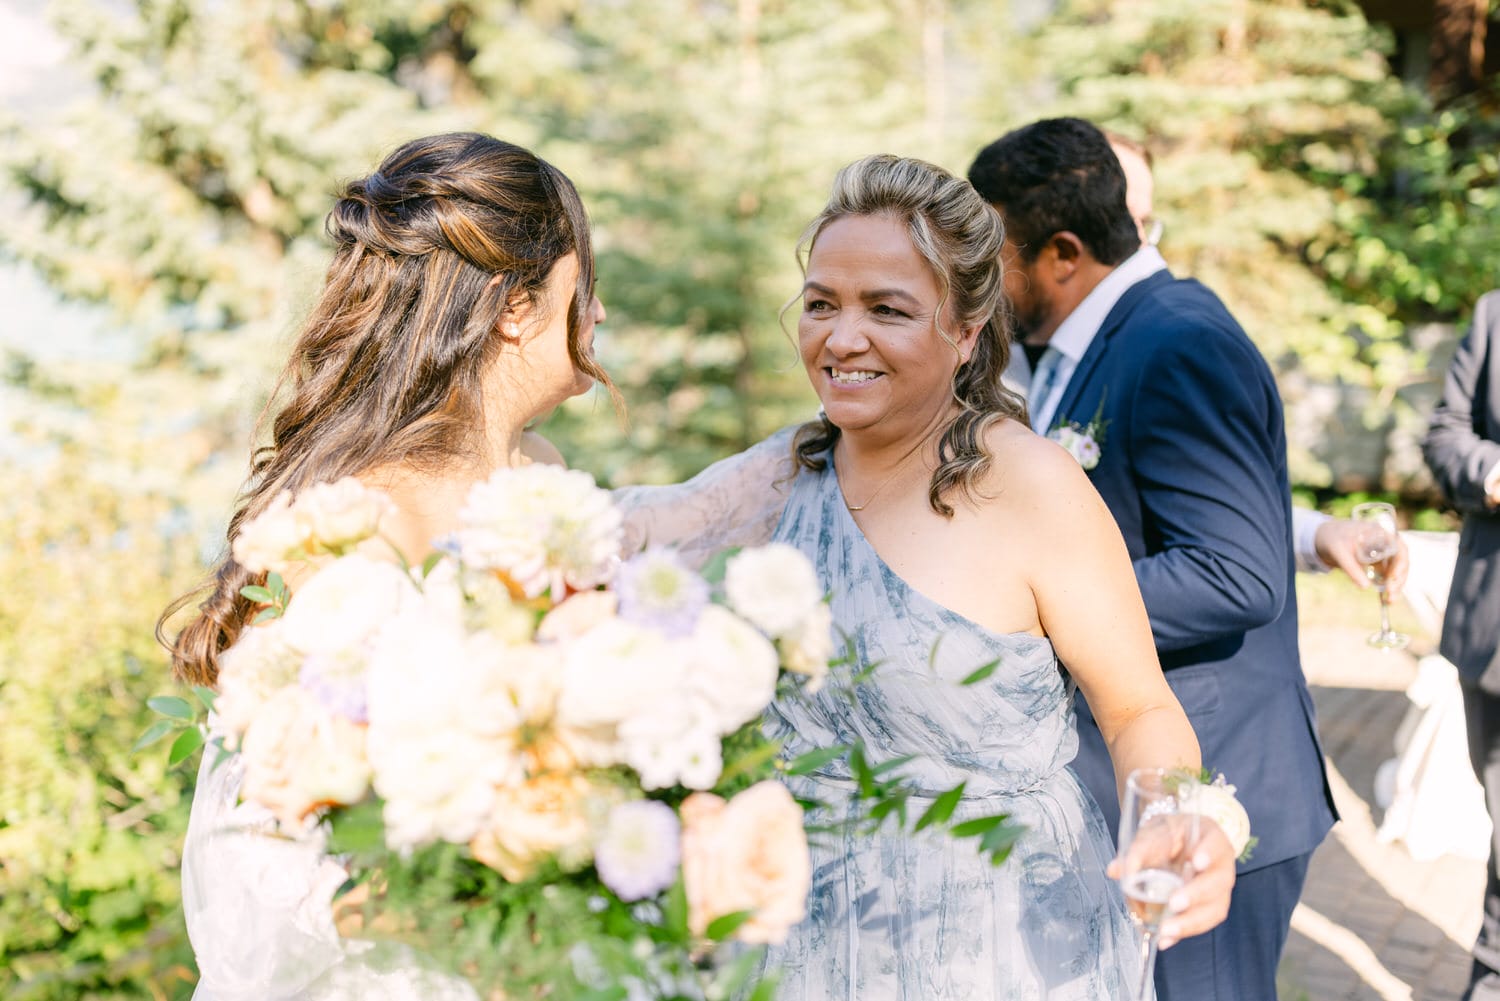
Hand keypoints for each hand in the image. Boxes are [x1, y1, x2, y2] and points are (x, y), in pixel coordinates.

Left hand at [1108, 816, 1235, 948]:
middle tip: (1175, 903)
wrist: (1176, 842)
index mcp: (1210, 836)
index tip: (1196, 862)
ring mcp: (1219, 888)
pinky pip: (1202, 923)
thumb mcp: (1153, 832)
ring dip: (1190, 922)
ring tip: (1166, 930)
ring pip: (1214, 908)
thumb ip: (1138, 850)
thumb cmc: (1169, 835)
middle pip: (1217, 881)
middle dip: (1196, 894)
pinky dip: (1183, 933)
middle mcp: (1221, 864)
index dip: (1209, 852)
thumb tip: (1115, 870)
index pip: (1216, 843)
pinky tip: (1165, 939)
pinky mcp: (1209, 908)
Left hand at [1314, 517, 1408, 599]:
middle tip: (1391, 595)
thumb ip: (1351, 568)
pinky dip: (1387, 587)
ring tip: (1389, 601)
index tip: (1394, 577)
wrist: (1326, 539)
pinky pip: (1388, 577)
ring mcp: (1385, 555)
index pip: (1400, 549)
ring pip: (1396, 571)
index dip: (1401, 563)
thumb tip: (1366, 587)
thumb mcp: (1339, 553)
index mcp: (1381, 534)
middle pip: (1401, 563)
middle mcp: (1387, 544)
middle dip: (1398, 580)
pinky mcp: (1379, 565)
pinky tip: (1385, 599)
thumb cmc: (1333, 540)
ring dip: (1396, 586)